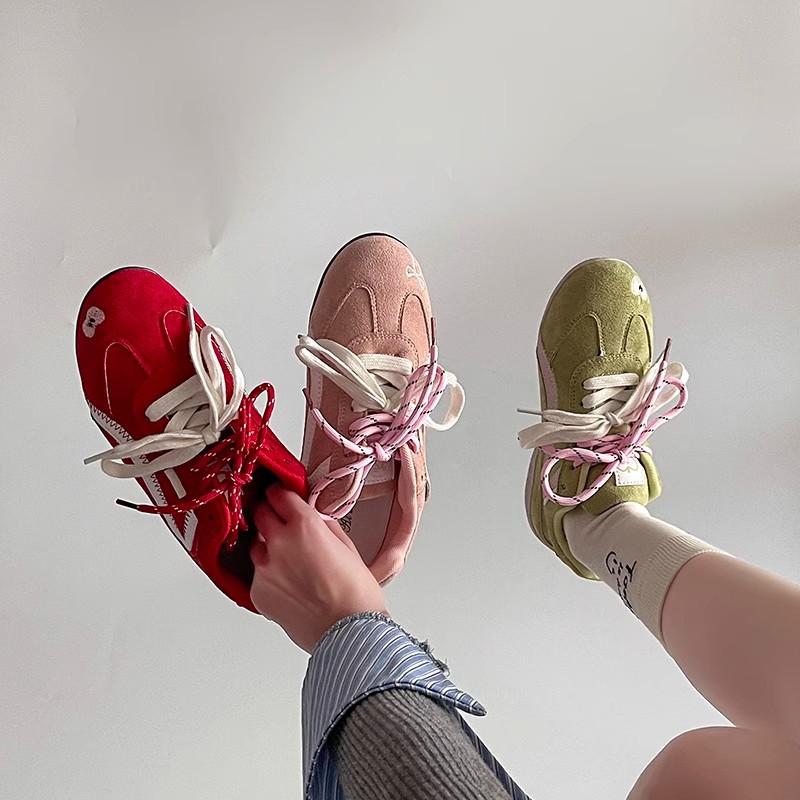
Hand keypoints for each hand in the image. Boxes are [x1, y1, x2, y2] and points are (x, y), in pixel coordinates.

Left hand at [250, 484, 388, 652]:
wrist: (349, 634)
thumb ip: (323, 525)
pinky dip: (269, 575)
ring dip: (268, 545)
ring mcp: (265, 569)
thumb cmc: (356, 594)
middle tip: (282, 523)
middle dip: (270, 514)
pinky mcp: (258, 592)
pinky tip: (290, 584)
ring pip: (256, 544)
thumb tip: (312, 516)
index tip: (281, 495)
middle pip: (260, 513)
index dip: (281, 493)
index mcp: (304, 526)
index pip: (278, 494)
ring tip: (289, 560)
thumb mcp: (347, 546)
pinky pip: (257, 573)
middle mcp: (279, 543)